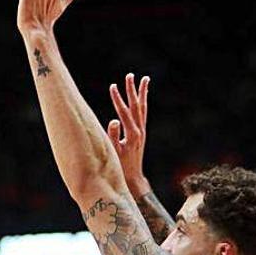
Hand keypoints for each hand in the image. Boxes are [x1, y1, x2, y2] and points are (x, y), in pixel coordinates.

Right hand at [107, 73, 150, 193]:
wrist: (133, 178)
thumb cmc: (121, 167)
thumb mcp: (114, 152)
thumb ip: (113, 136)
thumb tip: (113, 120)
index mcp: (132, 134)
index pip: (124, 112)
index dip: (118, 99)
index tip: (112, 86)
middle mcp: (139, 131)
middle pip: (136, 106)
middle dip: (132, 90)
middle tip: (130, 75)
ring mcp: (142, 131)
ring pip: (142, 108)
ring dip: (142, 94)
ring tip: (143, 80)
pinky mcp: (141, 134)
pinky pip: (142, 114)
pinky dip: (142, 104)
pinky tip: (140, 98)